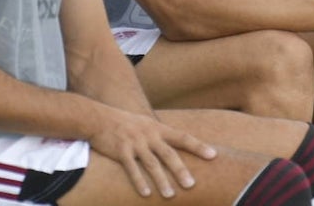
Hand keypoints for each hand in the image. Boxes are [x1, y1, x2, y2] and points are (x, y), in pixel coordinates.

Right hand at [87, 106, 216, 197]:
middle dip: (180, 170)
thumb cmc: (126, 124)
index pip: (183, 137)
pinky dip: (139, 181)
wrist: (100, 118)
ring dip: (162, 181)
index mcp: (158, 128)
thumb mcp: (147, 124)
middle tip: (191, 185)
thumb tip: (179, 146)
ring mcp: (135, 143)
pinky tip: (146, 194)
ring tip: (170, 195)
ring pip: (152, 164)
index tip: (213, 155)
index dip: (198, 146)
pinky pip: (132, 169)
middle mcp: (149, 135)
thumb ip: (161, 135)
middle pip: (169, 154)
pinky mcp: (121, 151)